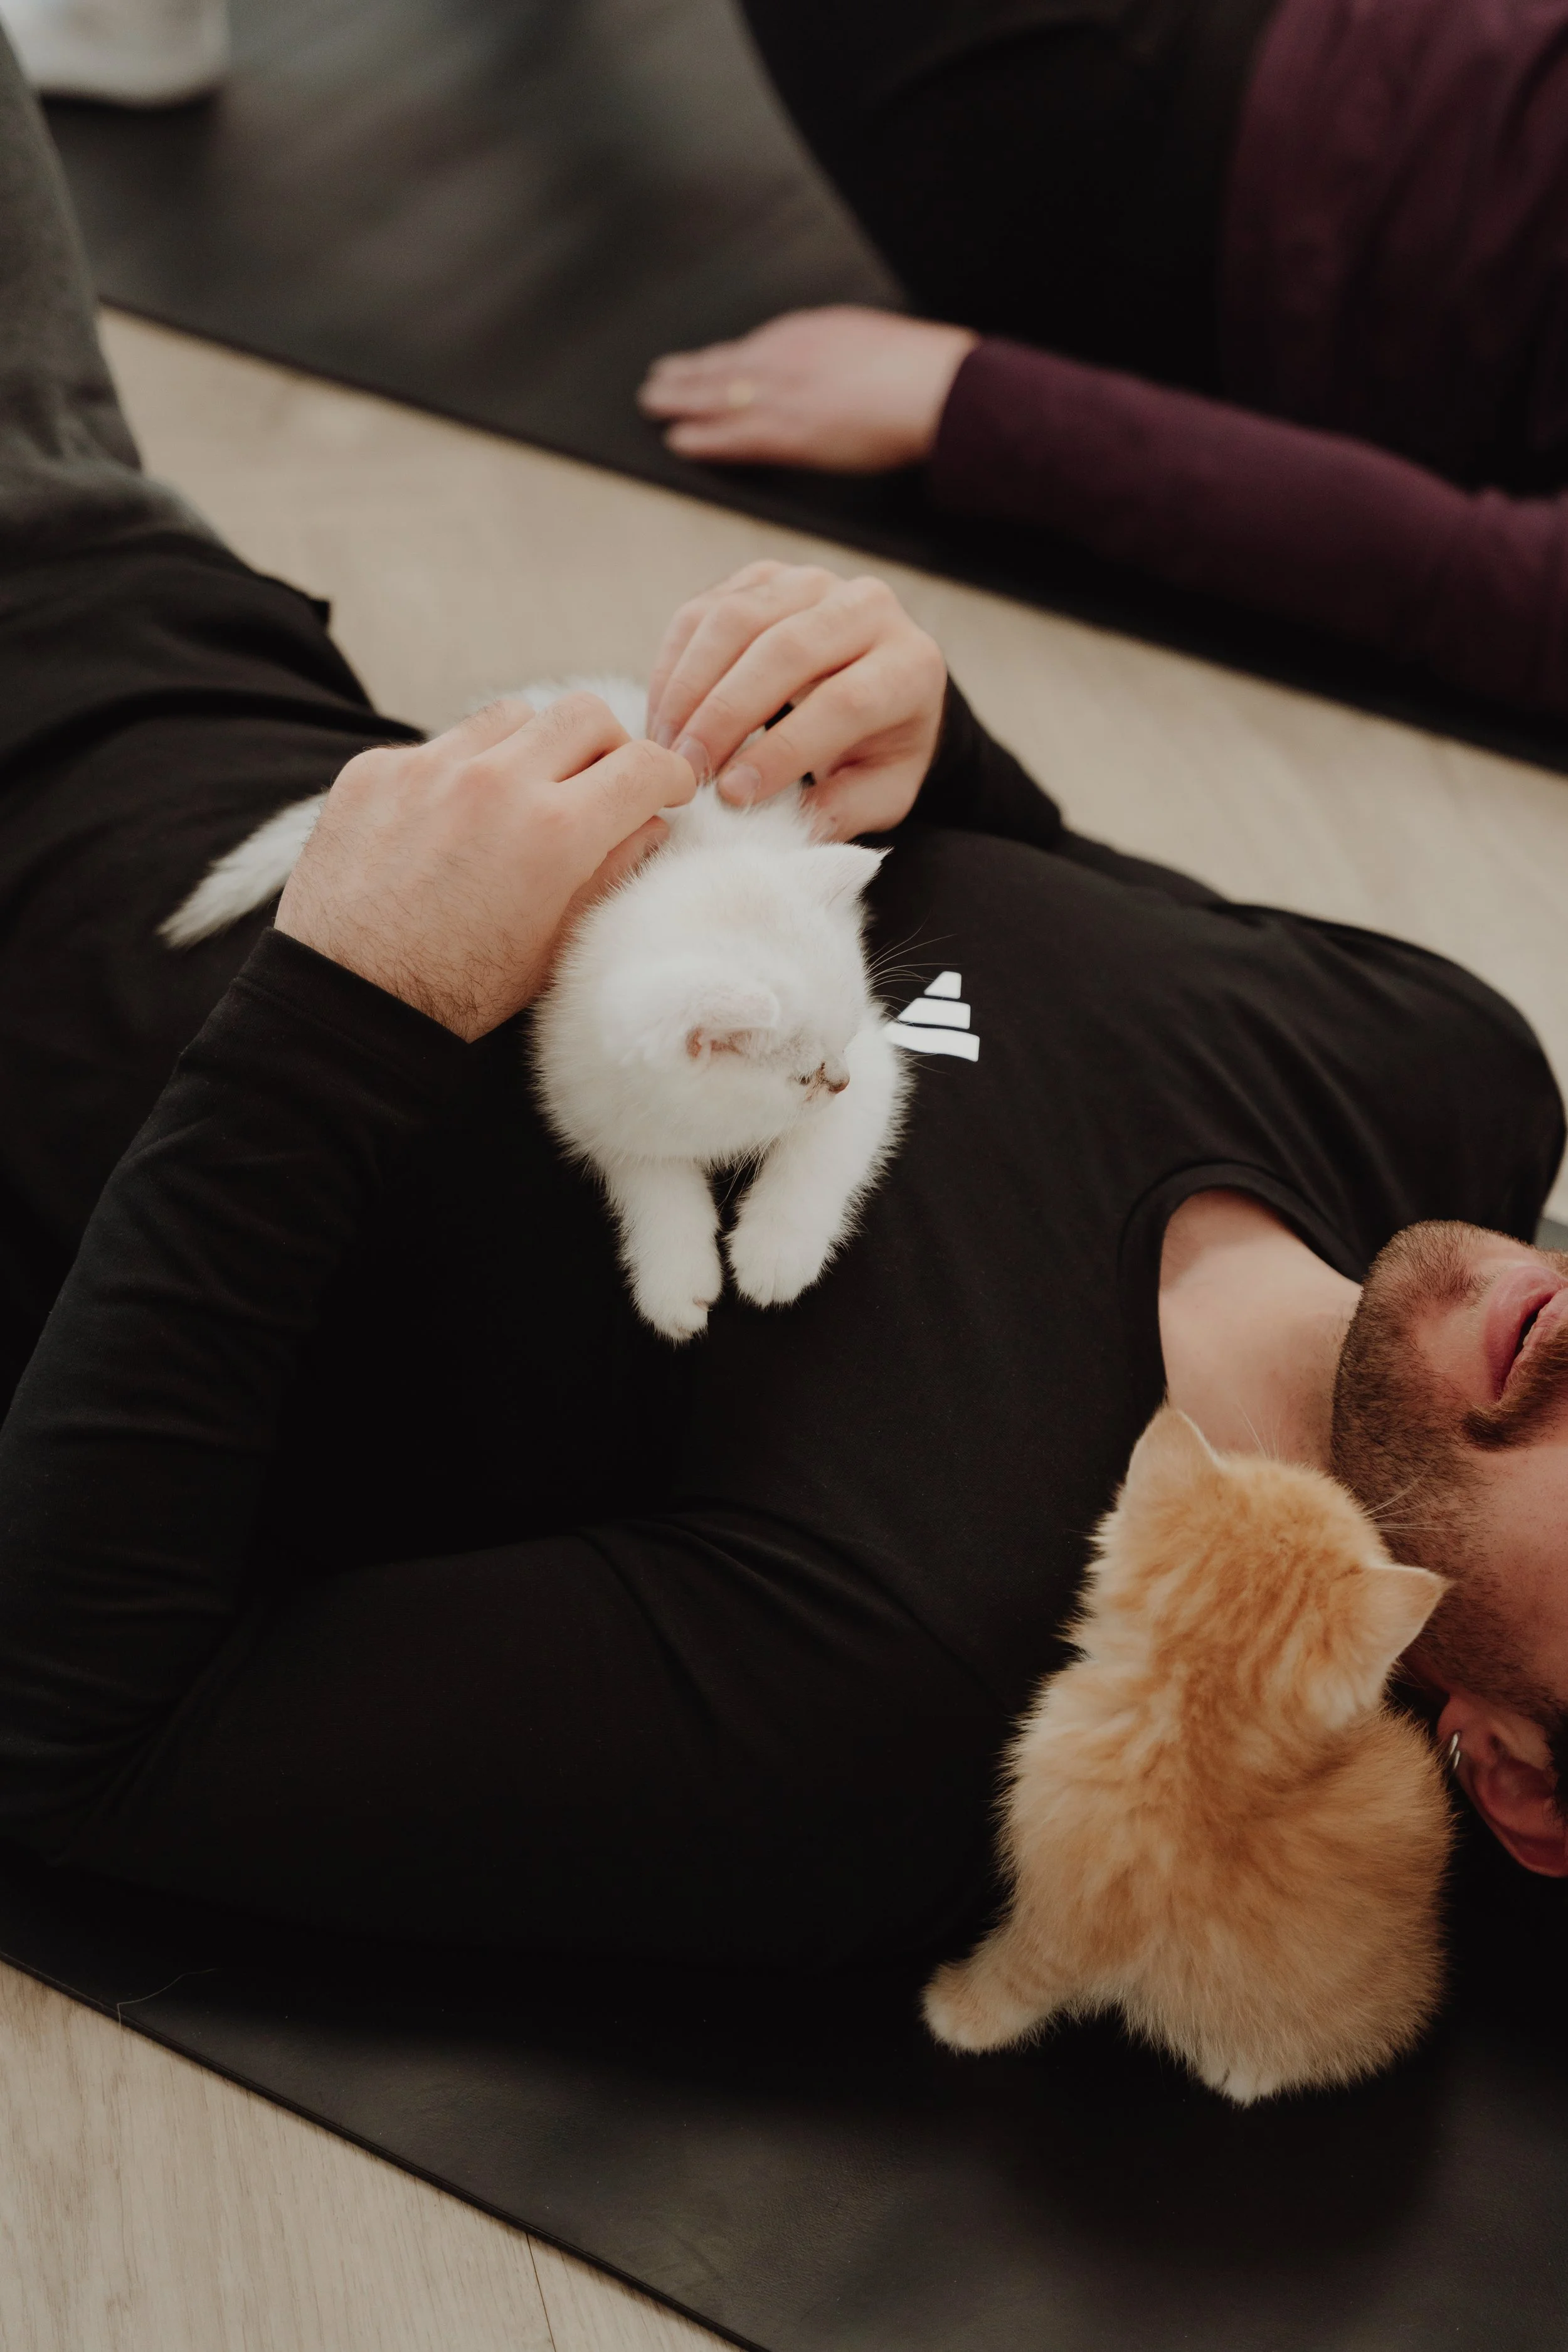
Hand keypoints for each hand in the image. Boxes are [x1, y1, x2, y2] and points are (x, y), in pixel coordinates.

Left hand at [276, 694, 695, 1039]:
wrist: (347, 1000)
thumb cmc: (458, 989)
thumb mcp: (556, 944)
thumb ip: (611, 872)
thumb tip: (646, 823)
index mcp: (554, 833)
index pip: (643, 764)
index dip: (670, 775)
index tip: (667, 789)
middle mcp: (494, 782)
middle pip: (585, 714)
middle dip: (610, 747)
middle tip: (602, 786)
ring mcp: (429, 767)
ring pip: (514, 715)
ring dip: (535, 747)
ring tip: (524, 797)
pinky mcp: (375, 769)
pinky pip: (442, 743)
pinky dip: (464, 770)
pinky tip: (454, 820)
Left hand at [638, 307, 978, 473]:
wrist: (935, 388)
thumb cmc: (922, 372)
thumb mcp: (878, 346)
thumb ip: (851, 356)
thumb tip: (850, 371)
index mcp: (812, 333)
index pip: (756, 347)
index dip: (726, 357)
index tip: (704, 360)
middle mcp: (787, 356)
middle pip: (727, 364)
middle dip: (690, 372)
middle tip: (658, 379)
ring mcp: (783, 392)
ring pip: (717, 393)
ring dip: (680, 399)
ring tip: (653, 403)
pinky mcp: (785, 430)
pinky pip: (731, 433)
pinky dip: (701, 437)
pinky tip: (678, 441)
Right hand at [646, 560, 946, 836]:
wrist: (877, 681)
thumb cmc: (878, 744)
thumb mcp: (883, 789)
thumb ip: (847, 808)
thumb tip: (793, 825)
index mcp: (909, 665)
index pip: (846, 701)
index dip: (785, 748)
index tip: (734, 792)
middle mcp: (867, 607)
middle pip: (786, 651)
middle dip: (726, 715)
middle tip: (688, 769)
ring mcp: (810, 583)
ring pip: (736, 622)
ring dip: (690, 689)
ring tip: (669, 748)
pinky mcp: (761, 578)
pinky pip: (703, 613)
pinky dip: (674, 667)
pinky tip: (664, 717)